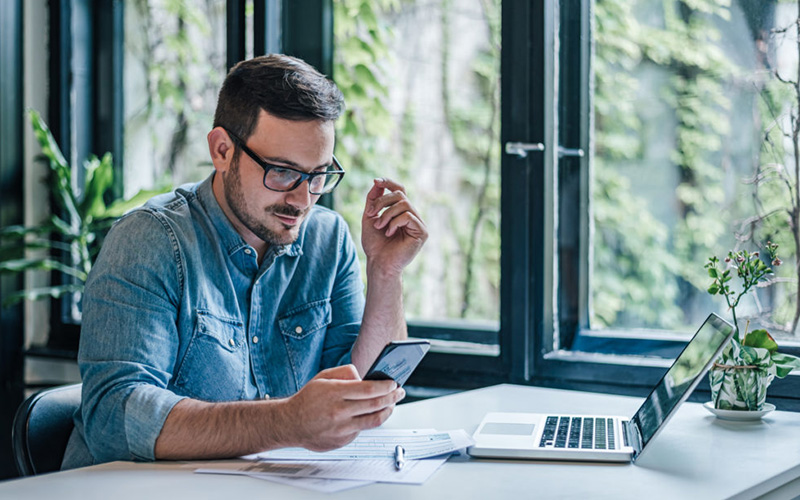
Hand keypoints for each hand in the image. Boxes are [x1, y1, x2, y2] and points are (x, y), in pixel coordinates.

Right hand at [281, 364, 405, 451]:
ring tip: (391, 404)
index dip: (386, 386)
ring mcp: (341, 429)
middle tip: (399, 392)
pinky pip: (362, 429)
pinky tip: (369, 414)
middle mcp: (339, 412)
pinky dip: (368, 421)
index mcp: (334, 393)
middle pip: (376, 405)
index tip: (394, 383)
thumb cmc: (308, 399)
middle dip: (392, 397)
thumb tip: (365, 376)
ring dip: (387, 411)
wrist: (291, 424)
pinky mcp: (342, 441)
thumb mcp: (323, 377)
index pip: (369, 389)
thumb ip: (346, 372)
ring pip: (374, 421)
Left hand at [361, 178, 427, 276]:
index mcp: (401, 212)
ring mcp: (419, 223)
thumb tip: (378, 182)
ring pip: (404, 204)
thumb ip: (373, 200)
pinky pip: (408, 216)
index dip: (389, 183)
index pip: (400, 190)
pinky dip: (395, 222)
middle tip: (370, 213)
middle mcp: (412, 215)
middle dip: (382, 202)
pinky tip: (389, 233)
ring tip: (379, 226)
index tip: (376, 181)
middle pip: (400, 195)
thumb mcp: (369, 217)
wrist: (379, 263)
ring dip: (387, 214)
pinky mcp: (422, 232)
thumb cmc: (375, 245)